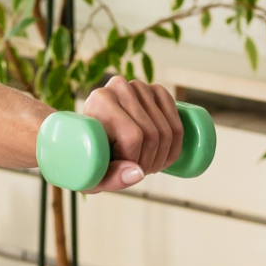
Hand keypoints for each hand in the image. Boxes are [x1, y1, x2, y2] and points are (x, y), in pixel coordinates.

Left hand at [76, 75, 183, 190]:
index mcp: (100, 100)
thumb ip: (112, 179)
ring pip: (166, 130)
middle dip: (151, 162)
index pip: (133, 137)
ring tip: (148, 166)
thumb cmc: (88, 160)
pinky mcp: (156, 91)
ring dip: (164, 156)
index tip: (126, 172)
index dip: (136, 162)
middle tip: (140, 172)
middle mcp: (119, 87)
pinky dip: (177, 142)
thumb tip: (139, 173)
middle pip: (152, 134)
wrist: (88, 137)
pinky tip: (166, 153)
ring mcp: (140, 87)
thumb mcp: (93, 177)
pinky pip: (177, 120)